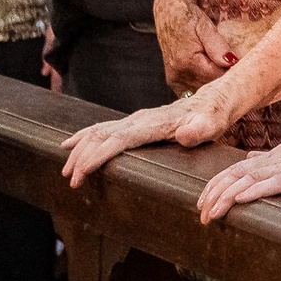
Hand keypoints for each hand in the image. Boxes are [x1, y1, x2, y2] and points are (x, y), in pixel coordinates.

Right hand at [60, 94, 233, 185]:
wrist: (214, 101)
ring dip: (80, 150)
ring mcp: (136, 119)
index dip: (98, 155)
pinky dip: (84, 137)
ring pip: (98, 132)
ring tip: (67, 170)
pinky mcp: (135, 122)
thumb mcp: (212, 124)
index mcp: (153, 123)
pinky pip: (103, 128)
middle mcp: (139, 119)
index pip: (119, 139)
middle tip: (70, 180)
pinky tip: (70, 145)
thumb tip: (185, 134)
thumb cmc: (213, 116)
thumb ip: (199, 129)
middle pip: (102, 136)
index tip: (82, 171)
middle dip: (82, 157)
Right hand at [154, 0, 234, 92]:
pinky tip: (212, 75)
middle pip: (211, 87)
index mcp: (187, 62)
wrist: (168, 14)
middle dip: (225, 80)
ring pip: (203, 90)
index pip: (218, 78)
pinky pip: (193, 91)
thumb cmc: (189, 18)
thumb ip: (218, 46)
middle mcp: (179, 74)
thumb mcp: (206, 27)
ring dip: (215, 83)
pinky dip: (204, 85)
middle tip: (236, 68)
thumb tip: (231, 62)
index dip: (233, 73)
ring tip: (224, 69)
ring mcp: (175, 80)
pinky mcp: (174, 81)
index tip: (244, 67)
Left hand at [196, 133, 280, 223]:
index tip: (203, 203)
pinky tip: (239, 199)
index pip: (238, 169)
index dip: (216, 185)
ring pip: (250, 178)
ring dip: (226, 196)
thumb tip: (249, 163)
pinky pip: (274, 183)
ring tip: (211, 211)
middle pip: (236, 173)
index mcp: (279, 155)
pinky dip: (253, 190)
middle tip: (200, 213)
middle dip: (214, 193)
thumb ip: (275, 162)